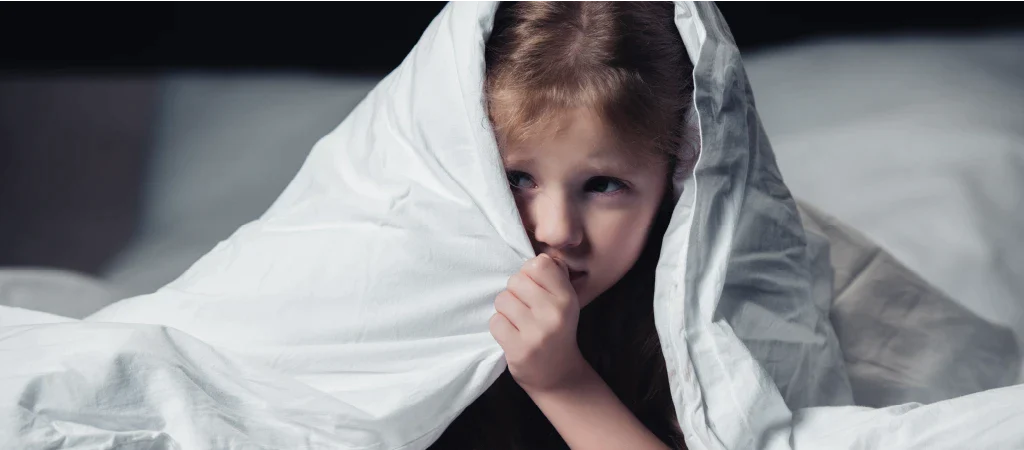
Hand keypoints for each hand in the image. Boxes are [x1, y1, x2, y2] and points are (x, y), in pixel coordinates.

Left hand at [489, 254, 587, 392]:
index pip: (538, 264)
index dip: (530, 274)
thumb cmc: (556, 331)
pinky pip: (495, 322)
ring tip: (519, 323)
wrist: (559, 375)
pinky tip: (513, 336)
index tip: (534, 289)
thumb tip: (538, 255)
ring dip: (505, 311)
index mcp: (567, 297)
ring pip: (502, 300)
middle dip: (515, 293)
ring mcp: (536, 332)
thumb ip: (553, 278)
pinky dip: (500, 327)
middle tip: (525, 310)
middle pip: (515, 280)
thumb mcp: (565, 303)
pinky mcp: (519, 349)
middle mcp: (554, 313)